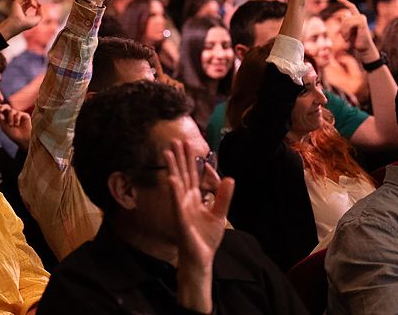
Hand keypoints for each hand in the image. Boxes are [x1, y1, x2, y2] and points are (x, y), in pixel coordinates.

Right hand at [0, 0, 41, 38]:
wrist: (18, 23)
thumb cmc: (27, 24)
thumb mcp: (37, 19)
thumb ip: (40, 13)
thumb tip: (40, 6)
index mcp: (24, 13)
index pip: (31, 5)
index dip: (38, 5)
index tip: (40, 7)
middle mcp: (20, 8)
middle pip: (30, 1)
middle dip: (36, 2)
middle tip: (39, 5)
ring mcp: (18, 5)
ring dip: (34, 1)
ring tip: (35, 6)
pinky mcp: (17, 1)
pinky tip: (32, 4)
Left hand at [0, 104, 31, 150]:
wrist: (22, 139)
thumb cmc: (13, 134)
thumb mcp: (4, 127)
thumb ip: (1, 120)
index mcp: (6, 117)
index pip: (2, 110)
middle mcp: (12, 114)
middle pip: (7, 106)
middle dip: (2, 107)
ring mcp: (18, 114)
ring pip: (11, 111)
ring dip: (10, 118)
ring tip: (11, 125)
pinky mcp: (24, 115)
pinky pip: (18, 113)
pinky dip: (16, 119)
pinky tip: (17, 124)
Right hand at [165, 141, 233, 272]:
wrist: (201, 258)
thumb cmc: (207, 238)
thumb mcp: (220, 214)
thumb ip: (223, 197)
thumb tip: (230, 178)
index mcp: (195, 198)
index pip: (192, 175)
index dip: (190, 160)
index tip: (188, 144)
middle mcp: (186, 200)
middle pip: (183, 175)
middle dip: (179, 158)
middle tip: (174, 140)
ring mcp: (181, 209)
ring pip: (176, 185)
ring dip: (172, 168)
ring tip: (167, 153)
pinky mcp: (181, 220)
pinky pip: (177, 203)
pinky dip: (174, 191)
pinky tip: (172, 179)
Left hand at [336, 0, 377, 60]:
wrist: (363, 49)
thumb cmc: (356, 41)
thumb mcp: (348, 31)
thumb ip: (345, 23)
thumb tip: (342, 15)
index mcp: (357, 18)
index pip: (351, 7)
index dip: (344, 2)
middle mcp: (360, 17)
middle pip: (344, 18)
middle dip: (341, 29)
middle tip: (344, 38)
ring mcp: (362, 19)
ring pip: (346, 21)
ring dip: (343, 31)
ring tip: (346, 39)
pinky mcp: (362, 22)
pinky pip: (349, 23)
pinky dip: (345, 32)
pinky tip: (347, 38)